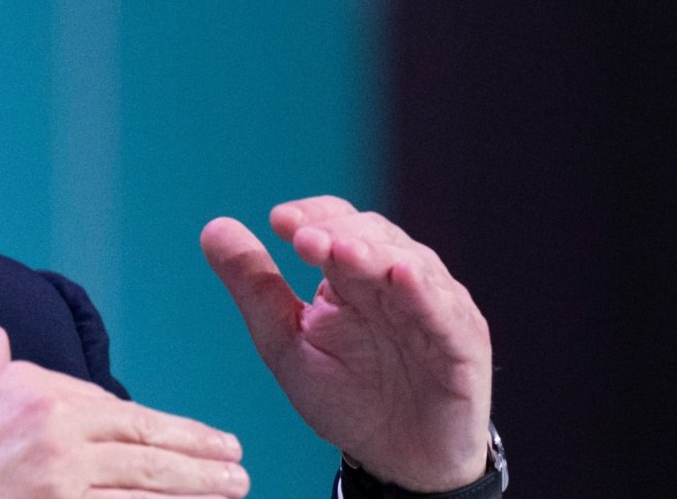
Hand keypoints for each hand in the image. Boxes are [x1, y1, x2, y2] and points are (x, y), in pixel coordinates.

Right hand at [0, 324, 249, 497]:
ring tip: (232, 488)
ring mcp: (60, 479)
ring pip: (147, 483)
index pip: (111, 408)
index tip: (188, 434)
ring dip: (198, 487)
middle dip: (198, 451)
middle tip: (236, 459)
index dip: (158, 426)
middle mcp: (54, 428)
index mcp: (32, 391)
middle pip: (144, 442)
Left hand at [200, 197, 491, 492]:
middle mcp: (396, 281)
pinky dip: (426, 294)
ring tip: (343, 250)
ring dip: (376, 254)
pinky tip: (403, 278)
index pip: (336, 224)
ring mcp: (433, 308)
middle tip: (304, 239)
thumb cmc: (346, 396)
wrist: (396, 461)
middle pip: (372, 236)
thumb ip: (254, 287)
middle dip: (337, 233)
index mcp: (353, 275)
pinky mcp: (462, 344)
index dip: (313, 216)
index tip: (277, 222)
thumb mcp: (285, 342)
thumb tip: (213, 228)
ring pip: (411, 264)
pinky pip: (446, 314)